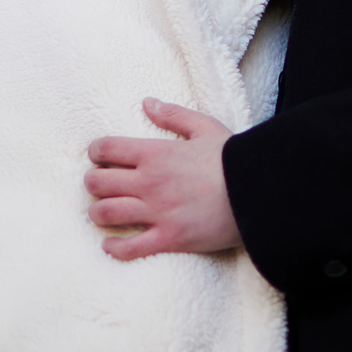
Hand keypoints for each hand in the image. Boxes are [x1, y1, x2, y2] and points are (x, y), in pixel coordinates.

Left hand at [84, 98, 240, 259]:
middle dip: (93, 183)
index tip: (99, 157)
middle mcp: (149, 182)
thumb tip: (147, 102)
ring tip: (101, 213)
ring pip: (106, 213)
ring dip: (97, 213)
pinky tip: (110, 245)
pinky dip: (115, 248)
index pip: (107, 149)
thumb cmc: (233, 159)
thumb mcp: (205, 127)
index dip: (96, 152)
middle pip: (98, 183)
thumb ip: (173, 115)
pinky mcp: (169, 239)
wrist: (258, 192)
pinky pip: (130, 248)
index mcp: (155, 153)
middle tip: (99, 185)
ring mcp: (157, 212)